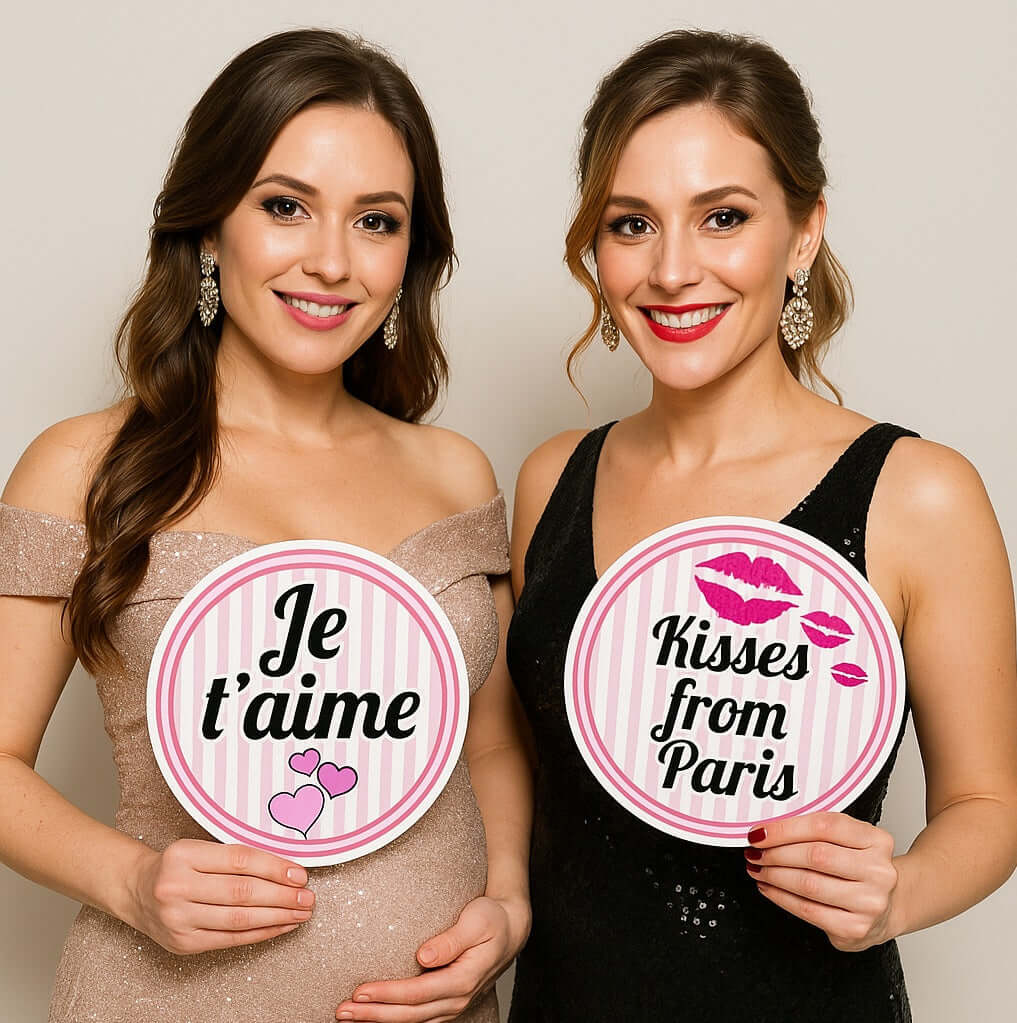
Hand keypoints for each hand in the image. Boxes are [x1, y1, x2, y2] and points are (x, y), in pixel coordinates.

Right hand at [127, 838, 314, 953]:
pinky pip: (230, 939)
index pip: (240, 860)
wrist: (137, 891)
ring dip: (277, 917)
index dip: (274, 867)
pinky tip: (280, 926)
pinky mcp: (183, 943)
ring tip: (301, 913)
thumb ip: (234, 856)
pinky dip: (260, 933)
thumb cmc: (177, 866)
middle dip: (282, 896)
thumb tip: (285, 867)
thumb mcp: (199, 848)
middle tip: (308, 897)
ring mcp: (178, 919)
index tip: (299, 874)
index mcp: (183, 855)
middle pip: (242, 893)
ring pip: (239, 919)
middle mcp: (176, 887)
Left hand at [334, 894, 530, 1021]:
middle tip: (342, 1010)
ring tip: (348, 1015)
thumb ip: (451, 940)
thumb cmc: (493, 919)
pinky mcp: (447, 1001)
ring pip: (412, 1020)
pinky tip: (375, 1015)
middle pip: (409, 1014)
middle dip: (374, 1014)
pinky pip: (418, 1016)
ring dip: (379, 1019)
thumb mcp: (476, 921)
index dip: (388, 995)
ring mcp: (453, 1004)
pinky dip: (395, 1017)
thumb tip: (424, 957)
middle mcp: (457, 998)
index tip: (360, 992)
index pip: (418, 993)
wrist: (511, 929)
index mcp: (463, 979)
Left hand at [744, 812, 899, 951]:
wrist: (888, 906)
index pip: (825, 825)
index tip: (759, 831)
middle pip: (815, 855)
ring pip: (808, 884)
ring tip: (757, 868)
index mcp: (877, 840)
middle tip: (754, 851)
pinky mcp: (855, 928)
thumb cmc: (858, 867)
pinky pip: (807, 910)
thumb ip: (816, 830)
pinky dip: (780, 896)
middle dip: (775, 852)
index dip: (785, 828)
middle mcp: (878, 871)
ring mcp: (870, 903)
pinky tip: (768, 887)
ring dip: (773, 874)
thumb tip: (769, 829)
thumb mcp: (848, 839)